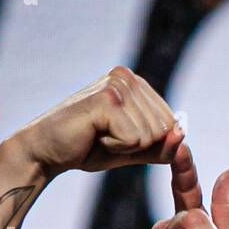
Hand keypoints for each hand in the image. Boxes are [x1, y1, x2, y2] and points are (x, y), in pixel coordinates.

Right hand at [7, 66, 181, 179]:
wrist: (46, 151)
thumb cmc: (89, 148)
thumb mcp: (135, 150)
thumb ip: (163, 146)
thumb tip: (182, 134)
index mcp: (137, 83)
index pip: (171, 124)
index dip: (147, 143)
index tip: (116, 135)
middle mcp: (128, 77)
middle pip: (164, 130)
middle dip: (137, 146)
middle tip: (105, 137)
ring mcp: (117, 85)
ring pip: (151, 136)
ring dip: (124, 147)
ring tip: (98, 135)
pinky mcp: (107, 100)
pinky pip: (135, 140)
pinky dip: (115, 148)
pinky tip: (93, 136)